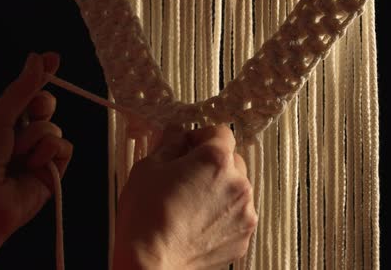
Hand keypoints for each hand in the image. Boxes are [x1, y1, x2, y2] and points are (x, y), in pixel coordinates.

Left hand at [0, 52, 72, 237]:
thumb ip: (23, 89)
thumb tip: (37, 58)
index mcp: (3, 122)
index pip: (28, 94)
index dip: (41, 76)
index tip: (54, 58)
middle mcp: (21, 137)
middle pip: (46, 108)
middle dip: (41, 106)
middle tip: (33, 112)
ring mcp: (37, 155)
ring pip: (54, 129)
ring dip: (35, 139)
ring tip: (16, 157)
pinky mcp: (53, 172)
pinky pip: (65, 148)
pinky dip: (48, 154)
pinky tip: (32, 166)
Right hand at [113, 125, 257, 268]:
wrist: (150, 263)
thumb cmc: (145, 217)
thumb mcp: (148, 167)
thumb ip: (169, 143)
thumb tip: (177, 132)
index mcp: (215, 159)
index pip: (221, 132)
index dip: (201, 137)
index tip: (187, 148)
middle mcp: (237, 183)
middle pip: (232, 160)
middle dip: (212, 164)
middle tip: (186, 177)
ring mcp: (244, 212)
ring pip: (236, 189)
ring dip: (219, 190)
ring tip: (190, 205)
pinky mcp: (243, 236)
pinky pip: (236, 215)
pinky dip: (222, 215)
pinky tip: (197, 223)